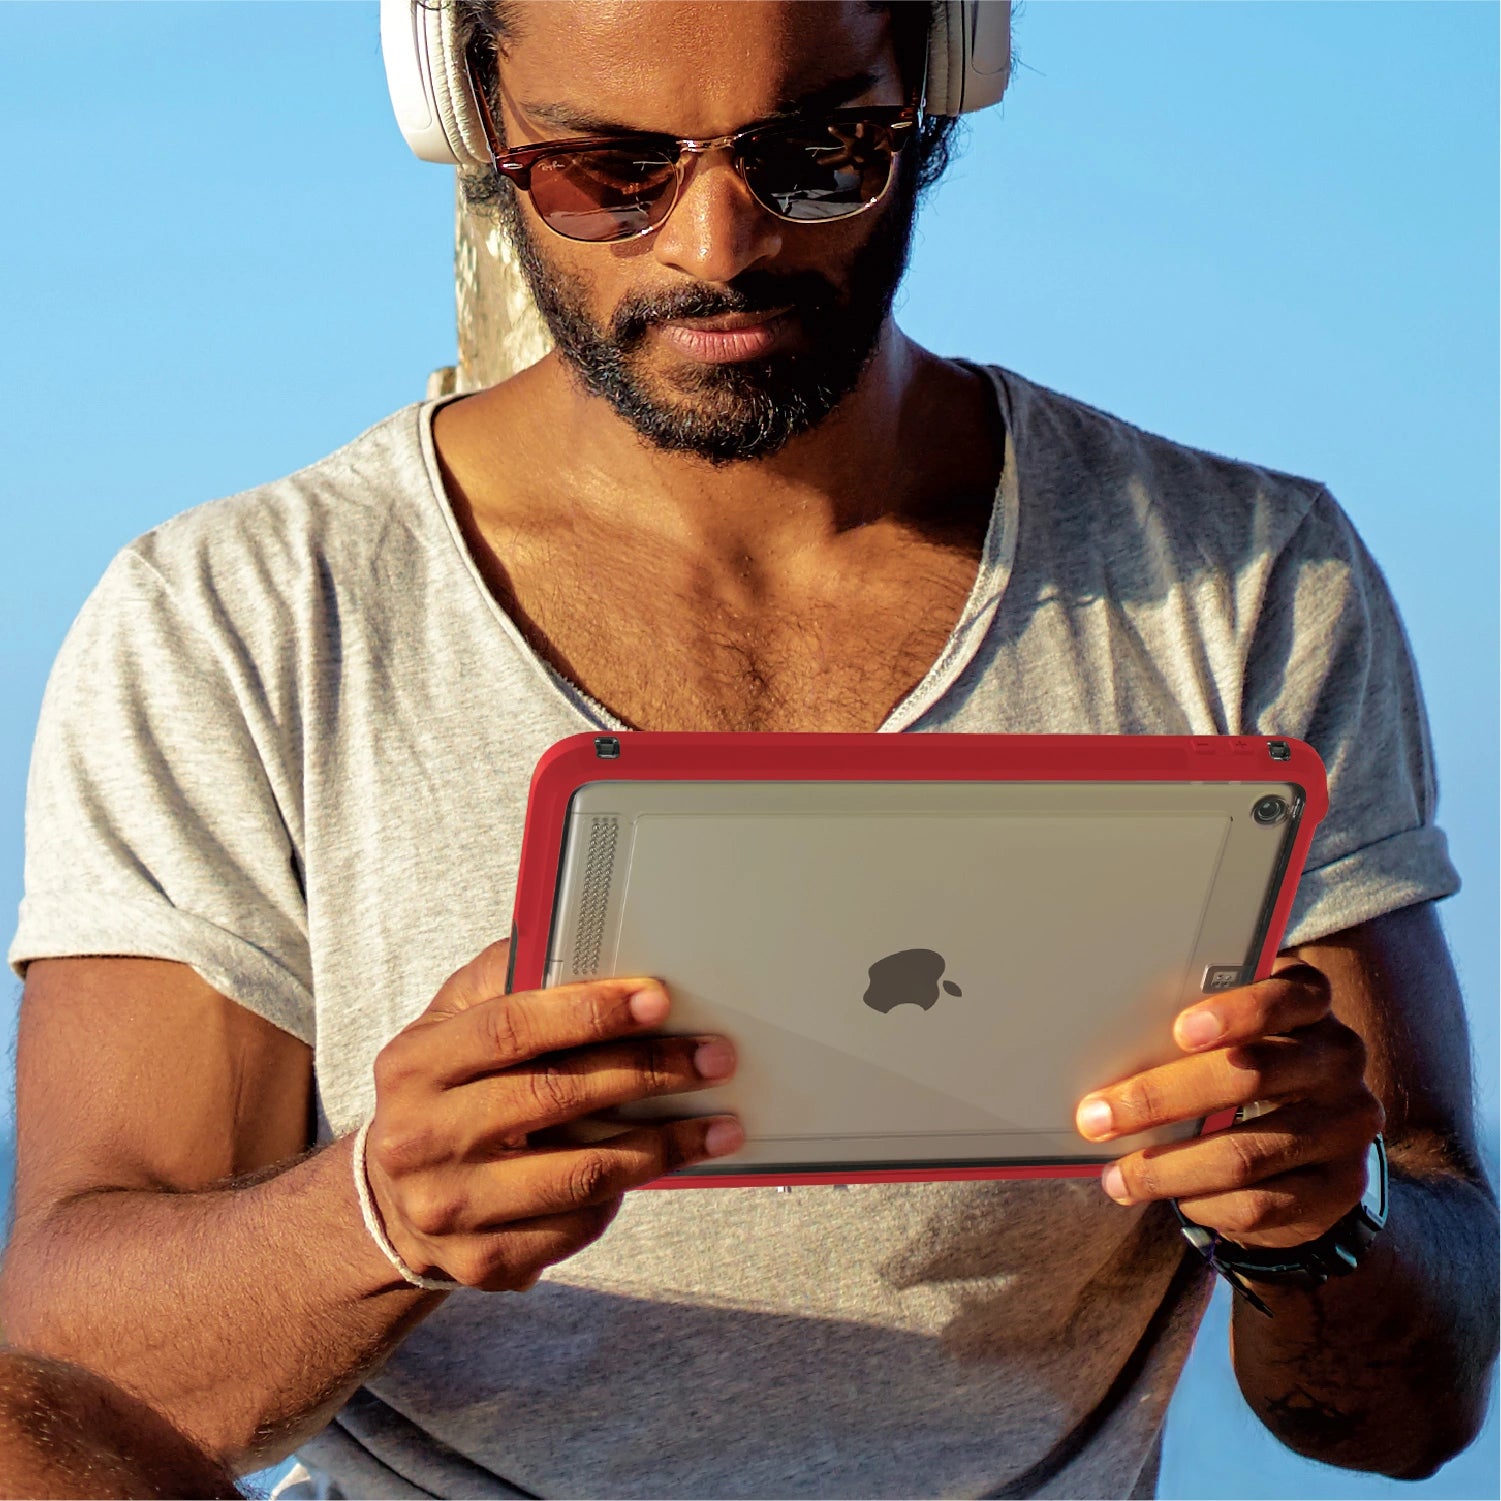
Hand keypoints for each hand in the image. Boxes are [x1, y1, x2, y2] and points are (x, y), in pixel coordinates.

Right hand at [363, 938, 742, 1289]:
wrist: (395, 1205)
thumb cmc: (446, 1091)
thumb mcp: (451, 1024)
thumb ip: (506, 978)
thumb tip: (584, 944)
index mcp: (415, 1065)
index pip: (510, 1030)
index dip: (589, 1013)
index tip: (658, 1000)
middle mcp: (421, 1140)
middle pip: (553, 1098)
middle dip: (647, 1072)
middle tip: (714, 1057)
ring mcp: (451, 1208)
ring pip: (579, 1173)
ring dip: (663, 1144)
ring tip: (719, 1123)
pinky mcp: (485, 1262)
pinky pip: (577, 1226)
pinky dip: (628, 1192)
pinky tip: (663, 1165)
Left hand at [1074, 962, 1383, 1248]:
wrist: (1310, 1144)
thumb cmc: (1241, 1067)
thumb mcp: (1229, 1036)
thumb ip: (1192, 1032)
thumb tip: (1104, 1053)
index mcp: (1310, 1004)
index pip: (1288, 996)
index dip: (1237, 1012)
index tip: (1180, 1031)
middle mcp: (1339, 1057)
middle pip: (1251, 1076)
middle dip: (1160, 1098)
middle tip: (1096, 1117)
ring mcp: (1347, 1125)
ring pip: (1247, 1154)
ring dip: (1167, 1169)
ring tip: (1116, 1177)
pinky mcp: (1343, 1186)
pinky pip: (1262, 1204)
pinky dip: (1203, 1203)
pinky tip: (1171, 1198)